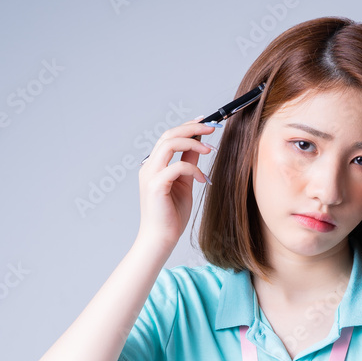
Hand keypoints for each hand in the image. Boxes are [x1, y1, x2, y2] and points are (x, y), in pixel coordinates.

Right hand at [137, 117, 217, 247]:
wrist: (162, 238)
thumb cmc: (172, 215)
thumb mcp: (185, 184)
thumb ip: (189, 164)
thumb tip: (199, 147)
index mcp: (155, 165)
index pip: (169, 137)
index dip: (187, 127)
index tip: (205, 122)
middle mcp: (150, 167)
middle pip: (168, 135)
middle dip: (191, 128)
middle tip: (212, 128)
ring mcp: (150, 175)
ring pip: (169, 144)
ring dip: (192, 143)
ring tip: (210, 149)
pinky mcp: (155, 185)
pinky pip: (176, 167)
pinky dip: (193, 169)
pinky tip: (202, 179)